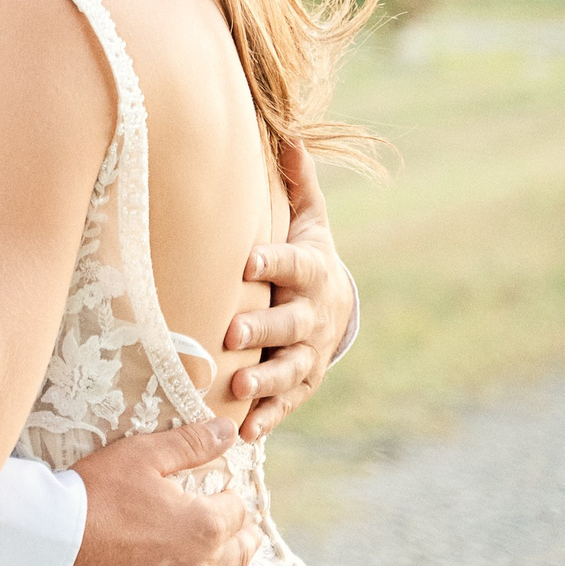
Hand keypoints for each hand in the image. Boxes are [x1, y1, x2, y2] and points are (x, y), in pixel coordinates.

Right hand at [51, 417, 277, 565]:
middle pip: (239, 555)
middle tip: (244, 538)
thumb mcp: (140, 455)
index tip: (221, 497)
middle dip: (245, 542)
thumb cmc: (91, 494)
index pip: (235, 511)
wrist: (48, 545)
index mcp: (205, 524)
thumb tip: (229, 430)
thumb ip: (189, 444)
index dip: (229, 501)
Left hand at [226, 141, 353, 441]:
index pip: (293, 263)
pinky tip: (245, 432)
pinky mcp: (301, 384)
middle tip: (230, 332)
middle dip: (263, 328)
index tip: (245, 261)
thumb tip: (286, 134)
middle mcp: (312, 314)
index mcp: (311, 270)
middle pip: (290, 322)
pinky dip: (268, 418)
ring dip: (265, 381)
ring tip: (238, 387)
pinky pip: (287, 404)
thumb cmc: (305, 254)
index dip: (273, 262)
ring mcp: (309, 353)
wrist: (335, 305)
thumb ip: (296, 182)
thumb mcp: (308, 218)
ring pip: (290, 369)